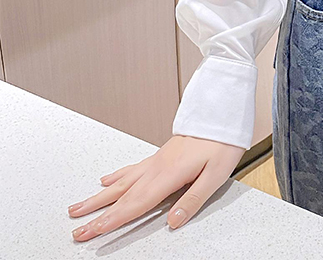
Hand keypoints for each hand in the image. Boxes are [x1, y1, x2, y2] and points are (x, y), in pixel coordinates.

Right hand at [67, 135, 244, 241]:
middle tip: (77, 229)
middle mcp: (157, 167)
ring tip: (78, 207)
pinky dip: (115, 176)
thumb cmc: (221, 143)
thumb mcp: (215, 175)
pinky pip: (131, 168)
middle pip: (122, 195)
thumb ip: (193, 200)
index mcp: (169, 174)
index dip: (113, 219)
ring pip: (121, 181)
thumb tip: (174, 222)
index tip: (93, 231)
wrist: (222, 115)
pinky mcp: (160, 155)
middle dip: (97, 214)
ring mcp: (156, 160)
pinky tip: (105, 180)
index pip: (136, 203)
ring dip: (98, 197)